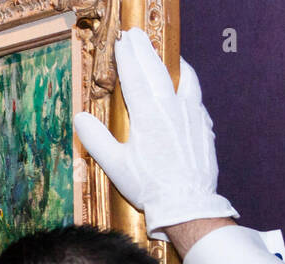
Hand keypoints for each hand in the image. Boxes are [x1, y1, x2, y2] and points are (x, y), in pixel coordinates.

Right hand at [72, 28, 236, 238]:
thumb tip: (80, 118)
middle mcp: (173, 107)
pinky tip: (184, 92)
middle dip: (145, 51)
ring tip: (167, 57)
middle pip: (158, 70)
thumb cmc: (149, 186)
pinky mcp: (204, 126)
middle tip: (136, 37)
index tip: (121, 42)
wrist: (187, 204)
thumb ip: (97, 139)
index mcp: (148, 113)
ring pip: (185, 78)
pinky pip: (196, 99)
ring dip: (174, 64)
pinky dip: (187, 88)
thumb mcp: (115, 165)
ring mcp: (192, 115)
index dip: (127, 57)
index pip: (135, 76)